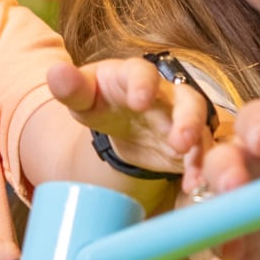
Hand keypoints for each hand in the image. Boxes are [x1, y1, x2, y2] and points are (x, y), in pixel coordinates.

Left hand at [46, 57, 214, 178]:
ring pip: (203, 130)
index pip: (142, 72)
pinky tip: (194, 187)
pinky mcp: (193, 145)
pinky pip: (204, 156)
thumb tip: (55, 72)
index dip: (143, 85)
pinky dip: (201, 170)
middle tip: (182, 140)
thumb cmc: (102, 101)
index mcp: (135, 76)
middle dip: (189, 120)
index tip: (140, 101)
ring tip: (194, 171)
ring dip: (202, 150)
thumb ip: (71, 87)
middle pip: (188, 100)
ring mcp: (184, 120)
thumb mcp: (83, 96)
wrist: (123, 120)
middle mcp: (168, 95)